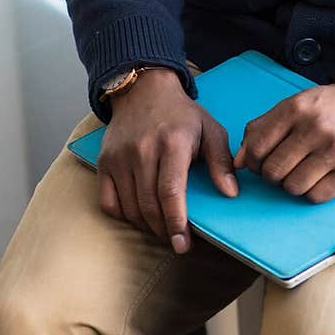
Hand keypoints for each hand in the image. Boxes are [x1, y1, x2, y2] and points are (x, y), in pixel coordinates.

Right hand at [97, 68, 237, 253]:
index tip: (183, 244)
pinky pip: (109, 202)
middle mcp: (142, 150)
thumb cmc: (181, 114)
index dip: (177, 222)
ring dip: (146, 226)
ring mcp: (119, 157)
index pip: (171, 191)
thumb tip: (230, 193)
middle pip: (149, 205)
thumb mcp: (210, 129)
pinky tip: (139, 215)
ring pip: (130, 208)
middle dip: (164, 230)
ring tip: (162, 227)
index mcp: (172, 142)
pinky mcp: (103, 162)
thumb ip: (221, 161)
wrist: (144, 89)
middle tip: (176, 240)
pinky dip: (124, 215)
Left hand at [234, 83, 334, 202]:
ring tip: (304, 170)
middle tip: (284, 167)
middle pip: (273, 171)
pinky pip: (316, 196)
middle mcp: (315, 128)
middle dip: (272, 175)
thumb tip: (238, 161)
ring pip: (293, 187)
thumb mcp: (298, 103)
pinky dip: (313, 192)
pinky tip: (320, 177)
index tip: (261, 161)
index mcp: (297, 107)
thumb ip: (264, 126)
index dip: (253, 160)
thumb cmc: (334, 107)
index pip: (257, 146)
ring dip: (293, 184)